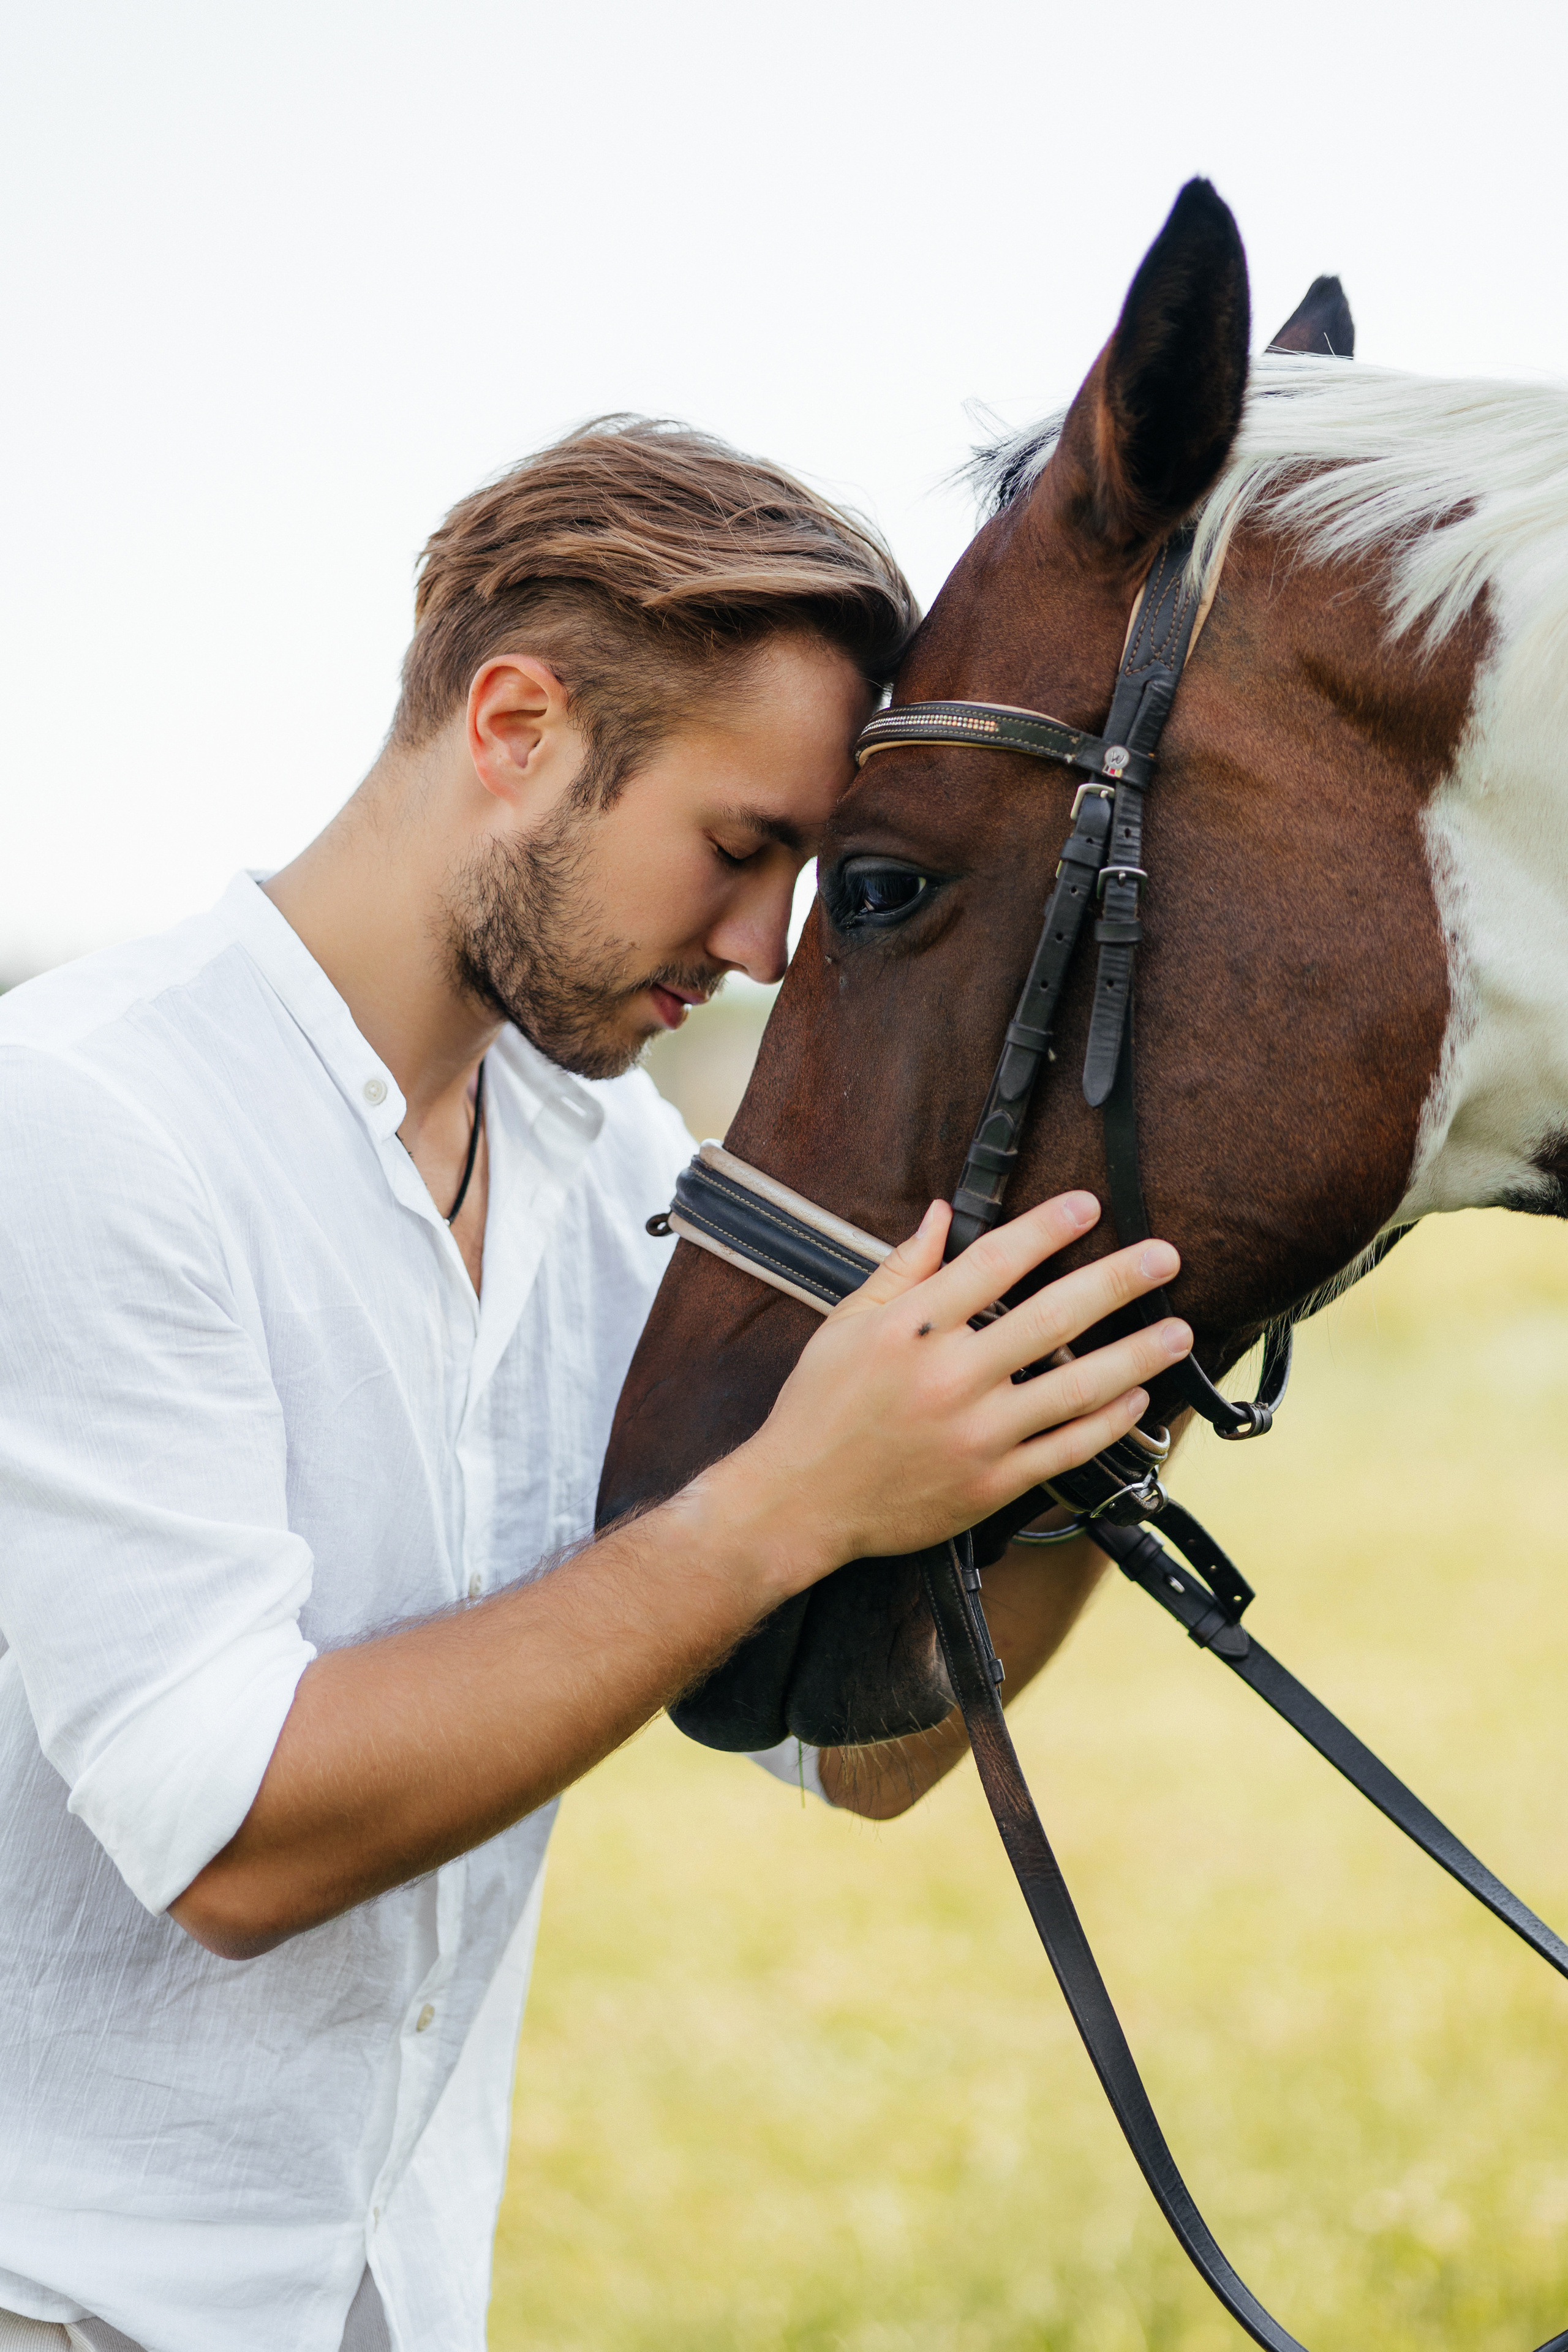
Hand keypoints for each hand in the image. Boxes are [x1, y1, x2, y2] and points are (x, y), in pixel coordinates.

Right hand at [724, 1190, 1188, 1588]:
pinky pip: (1066, 1449)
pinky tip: (1138, 1399)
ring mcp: (975, 1434)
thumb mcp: (845, 1324)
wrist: (798, 1503)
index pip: (994, 1263)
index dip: (1047, 1229)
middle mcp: (950, 1377)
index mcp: (912, 1328)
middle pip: (1051, 1317)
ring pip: (1075, 1387)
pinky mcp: (990, 1483)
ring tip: (1177, 1331)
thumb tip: (942, 1215)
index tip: (1089, 1206)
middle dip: (1117, 1282)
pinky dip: (1108, 1422)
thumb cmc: (818, 1409)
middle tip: (1164, 1256)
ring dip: (1135, 1356)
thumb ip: (902, 1268)